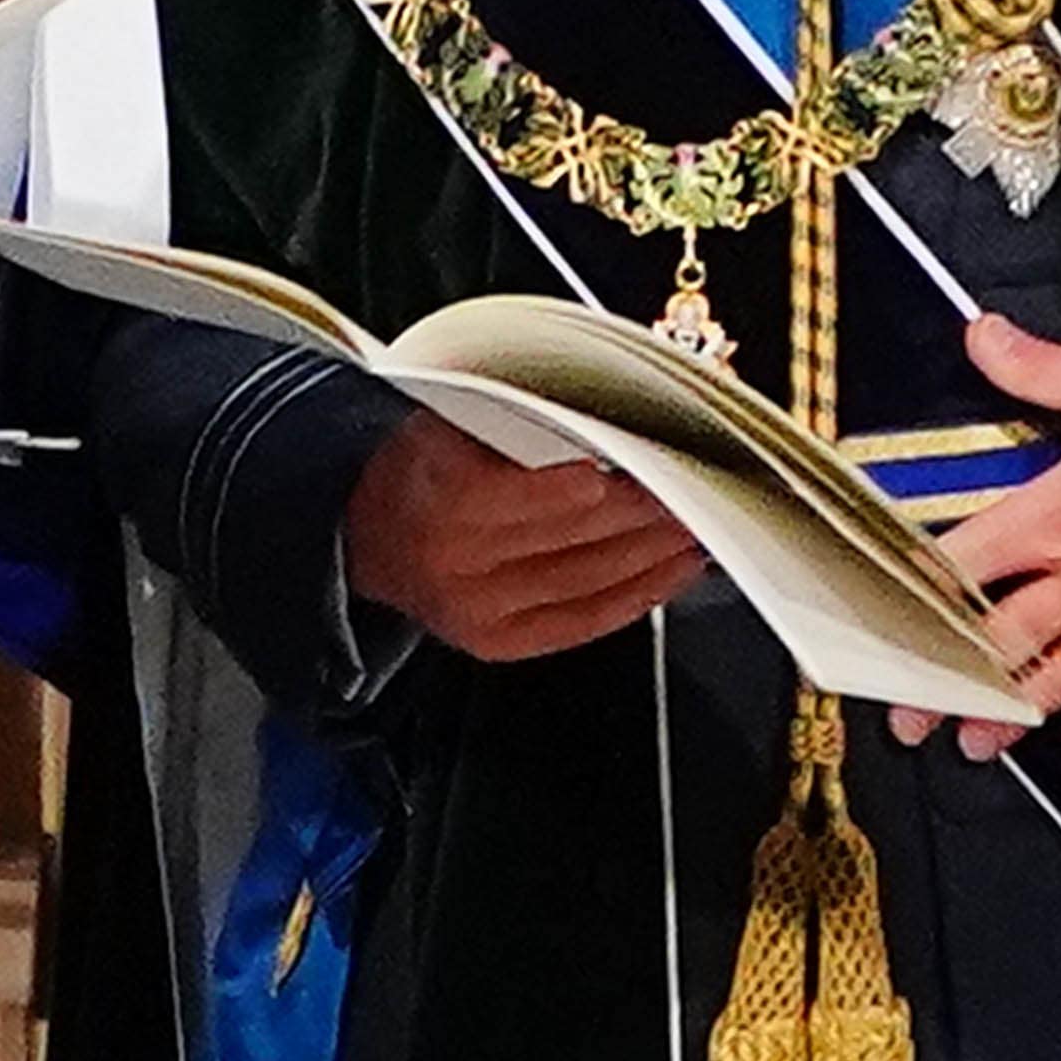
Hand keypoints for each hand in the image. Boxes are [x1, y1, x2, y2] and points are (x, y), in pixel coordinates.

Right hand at [343, 409, 707, 660]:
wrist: (366, 532)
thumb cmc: (419, 467)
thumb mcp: (449, 422)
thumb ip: (515, 423)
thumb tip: (602, 418)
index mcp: (448, 499)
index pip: (542, 494)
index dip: (602, 483)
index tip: (650, 460)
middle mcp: (462, 563)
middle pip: (577, 537)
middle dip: (644, 513)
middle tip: (694, 486)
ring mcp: (480, 611)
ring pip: (590, 581)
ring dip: (654, 554)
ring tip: (695, 525)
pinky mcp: (498, 643)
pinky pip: (583, 622)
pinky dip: (636, 597)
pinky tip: (671, 573)